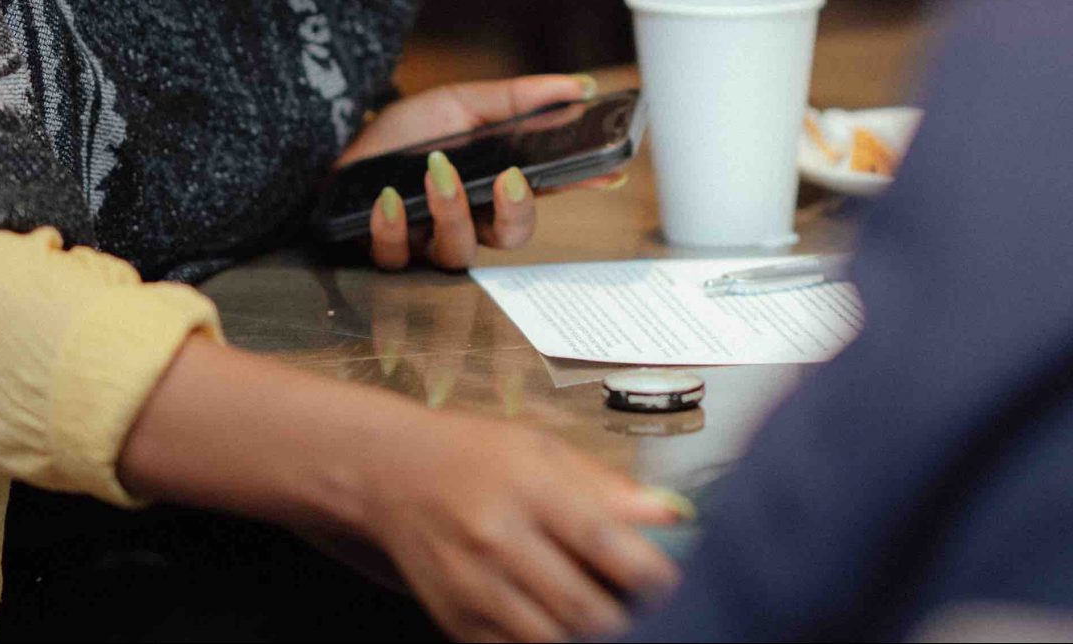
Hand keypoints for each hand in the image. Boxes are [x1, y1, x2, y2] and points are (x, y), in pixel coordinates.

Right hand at [120, 339, 683, 642]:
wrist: (383, 474)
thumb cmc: (469, 453)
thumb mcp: (535, 448)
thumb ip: (604, 484)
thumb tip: (672, 513)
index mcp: (526, 487)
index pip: (605, 541)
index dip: (656, 577)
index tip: (689, 587)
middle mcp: (499, 541)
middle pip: (586, 609)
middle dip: (634, 626)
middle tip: (673, 622)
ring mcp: (476, 590)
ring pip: (555, 642)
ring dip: (598, 641)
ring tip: (625, 629)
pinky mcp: (460, 626)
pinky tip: (576, 634)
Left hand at [339, 75, 599, 271]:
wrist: (338, 143)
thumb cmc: (406, 132)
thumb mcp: (461, 103)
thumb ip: (517, 98)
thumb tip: (578, 85)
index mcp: (494, 189)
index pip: (545, 191)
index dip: (580, 186)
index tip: (607, 173)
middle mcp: (468, 223)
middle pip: (510, 238)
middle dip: (516, 212)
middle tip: (509, 178)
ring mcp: (427, 242)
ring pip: (456, 253)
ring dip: (451, 212)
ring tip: (436, 173)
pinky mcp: (382, 252)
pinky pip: (393, 257)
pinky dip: (393, 228)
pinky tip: (388, 199)